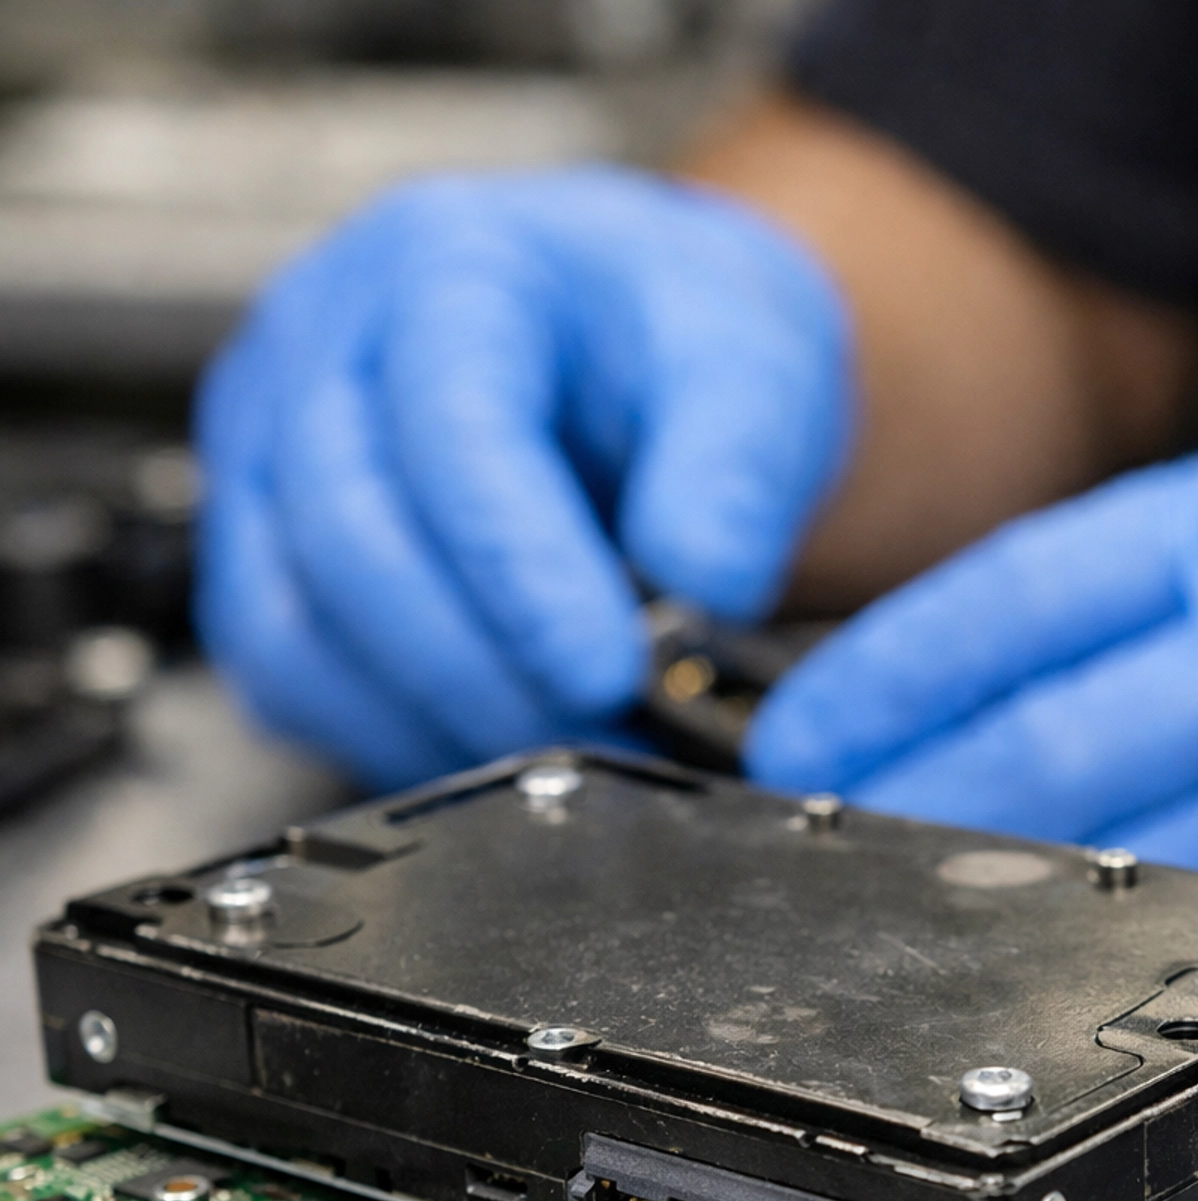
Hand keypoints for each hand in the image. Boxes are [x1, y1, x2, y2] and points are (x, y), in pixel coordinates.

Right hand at [197, 166, 852, 787]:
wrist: (621, 345)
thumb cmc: (661, 339)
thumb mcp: (751, 366)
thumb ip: (738, 472)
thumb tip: (709, 587)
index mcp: (445, 265)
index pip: (450, 424)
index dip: (524, 569)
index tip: (610, 671)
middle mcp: (325, 343)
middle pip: (350, 538)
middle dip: (480, 670)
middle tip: (597, 731)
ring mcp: (269, 448)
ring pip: (293, 628)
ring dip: (428, 720)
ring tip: (557, 751)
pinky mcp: (260, 548)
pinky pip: (287, 676)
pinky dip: (386, 735)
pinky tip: (488, 743)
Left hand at [748, 428, 1197, 1007]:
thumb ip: (1120, 588)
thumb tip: (941, 676)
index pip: (1004, 608)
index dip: (874, 681)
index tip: (797, 733)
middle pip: (1030, 744)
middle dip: (896, 802)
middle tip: (813, 834)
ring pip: (1099, 861)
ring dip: (967, 897)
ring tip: (885, 911)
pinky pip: (1190, 933)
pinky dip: (1092, 960)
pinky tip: (1029, 969)